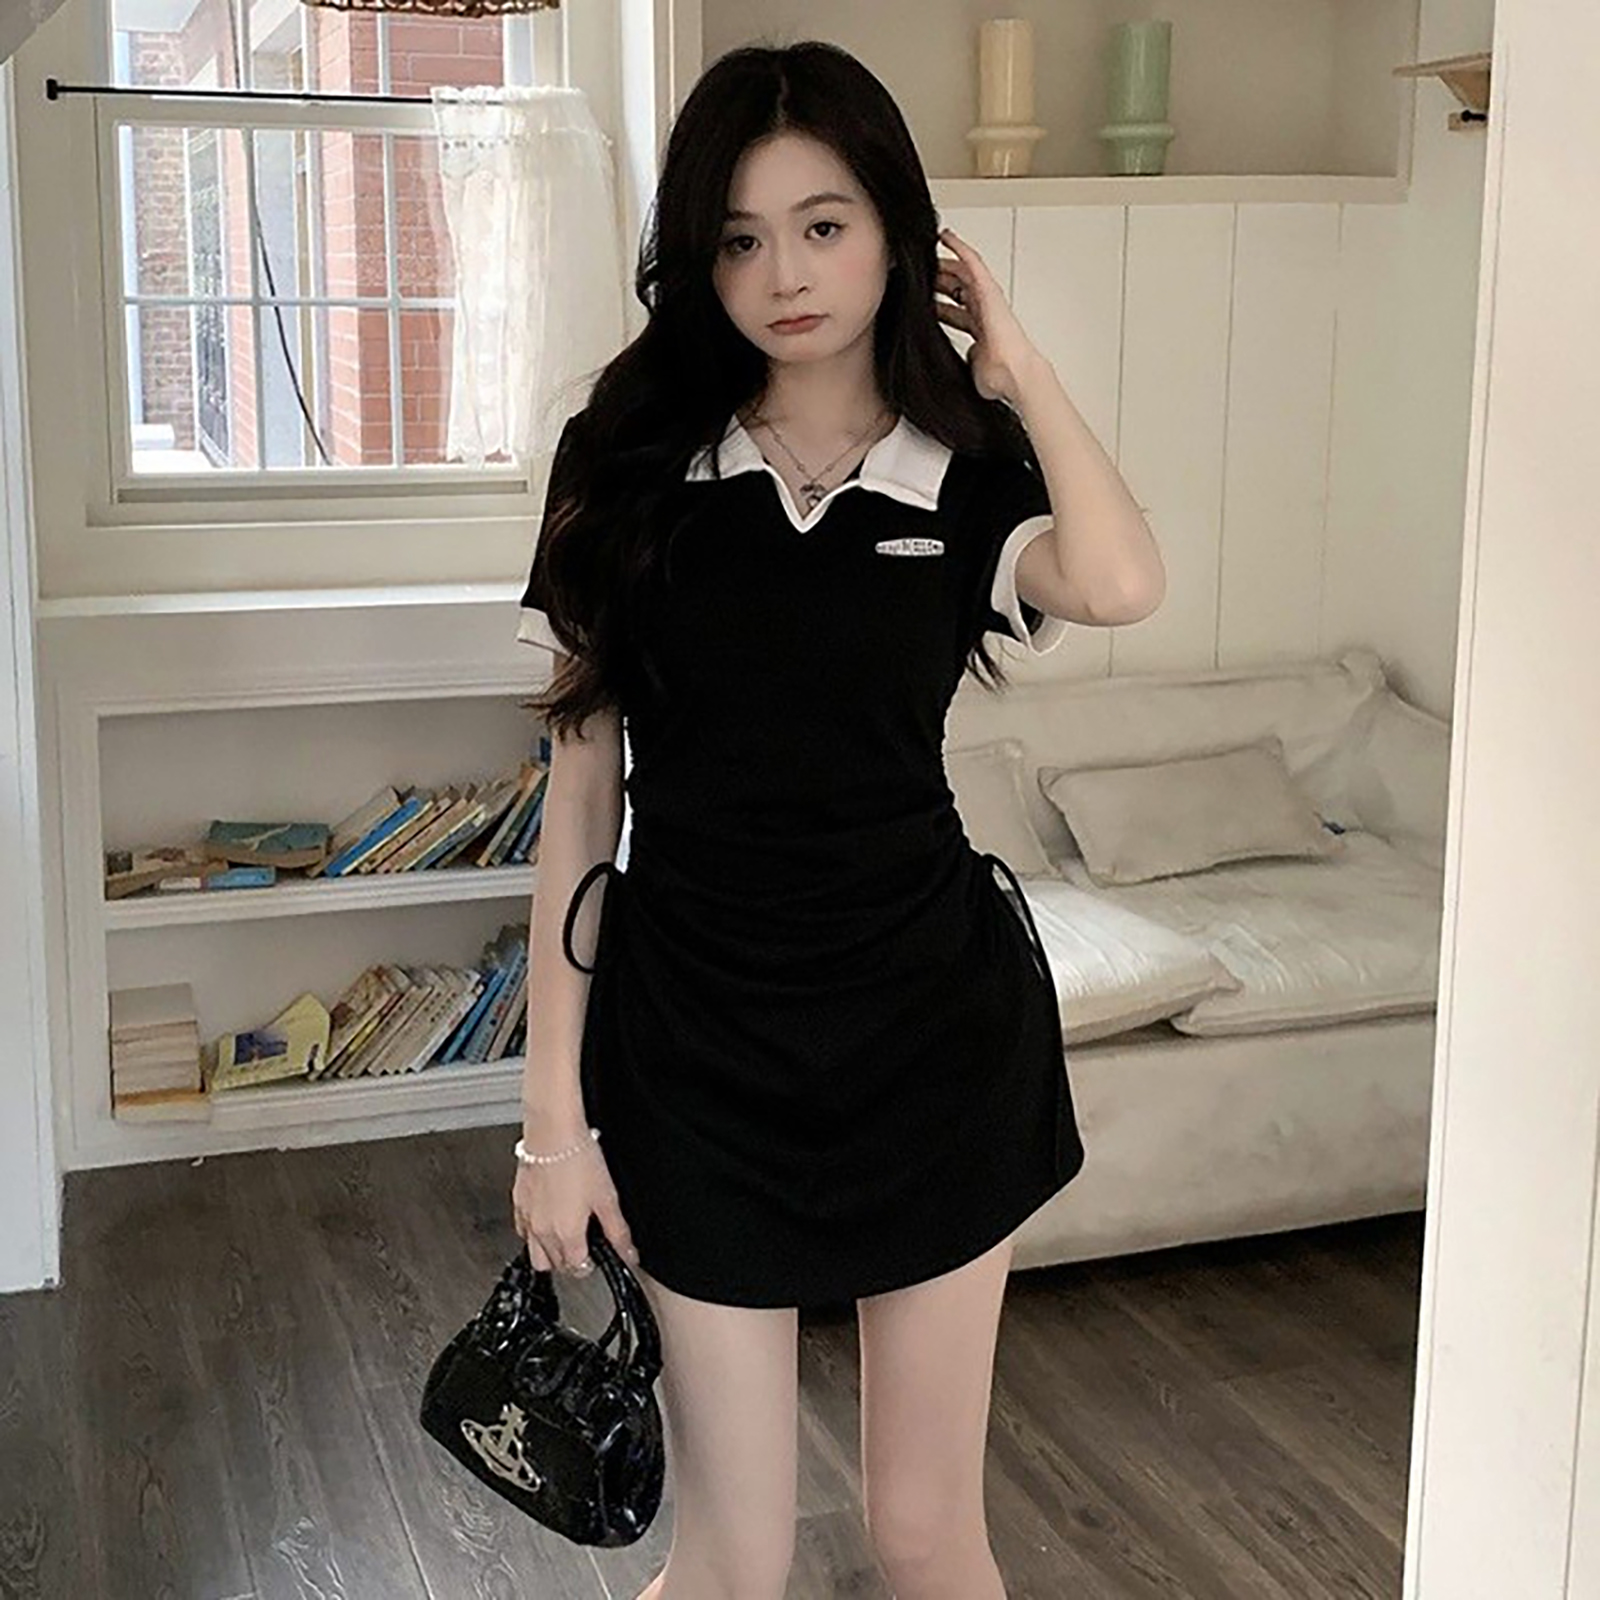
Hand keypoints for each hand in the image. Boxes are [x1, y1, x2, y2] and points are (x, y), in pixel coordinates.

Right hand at [512, 1138, 640, 1277]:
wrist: (553, 1133)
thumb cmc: (579, 1160)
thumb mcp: (608, 1198)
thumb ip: (618, 1232)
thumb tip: (629, 1255)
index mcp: (567, 1235)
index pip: (578, 1268)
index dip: (592, 1263)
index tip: (599, 1253)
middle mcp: (543, 1232)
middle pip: (557, 1265)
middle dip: (572, 1260)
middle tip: (585, 1242)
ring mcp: (528, 1219)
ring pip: (535, 1255)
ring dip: (551, 1253)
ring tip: (566, 1234)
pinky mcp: (518, 1203)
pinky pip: (522, 1231)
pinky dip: (535, 1232)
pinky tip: (549, 1215)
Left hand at [933, 226, 1046, 407]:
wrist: (1012, 374)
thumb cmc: (997, 377)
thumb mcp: (968, 366)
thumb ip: (961, 358)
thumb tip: (944, 361)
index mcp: (979, 332)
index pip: (956, 311)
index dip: (940, 305)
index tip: (924, 301)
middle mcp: (984, 313)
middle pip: (958, 291)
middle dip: (939, 283)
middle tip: (919, 275)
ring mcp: (987, 300)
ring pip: (962, 275)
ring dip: (945, 265)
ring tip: (927, 255)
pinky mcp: (989, 290)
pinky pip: (972, 263)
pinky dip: (959, 248)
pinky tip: (945, 236)